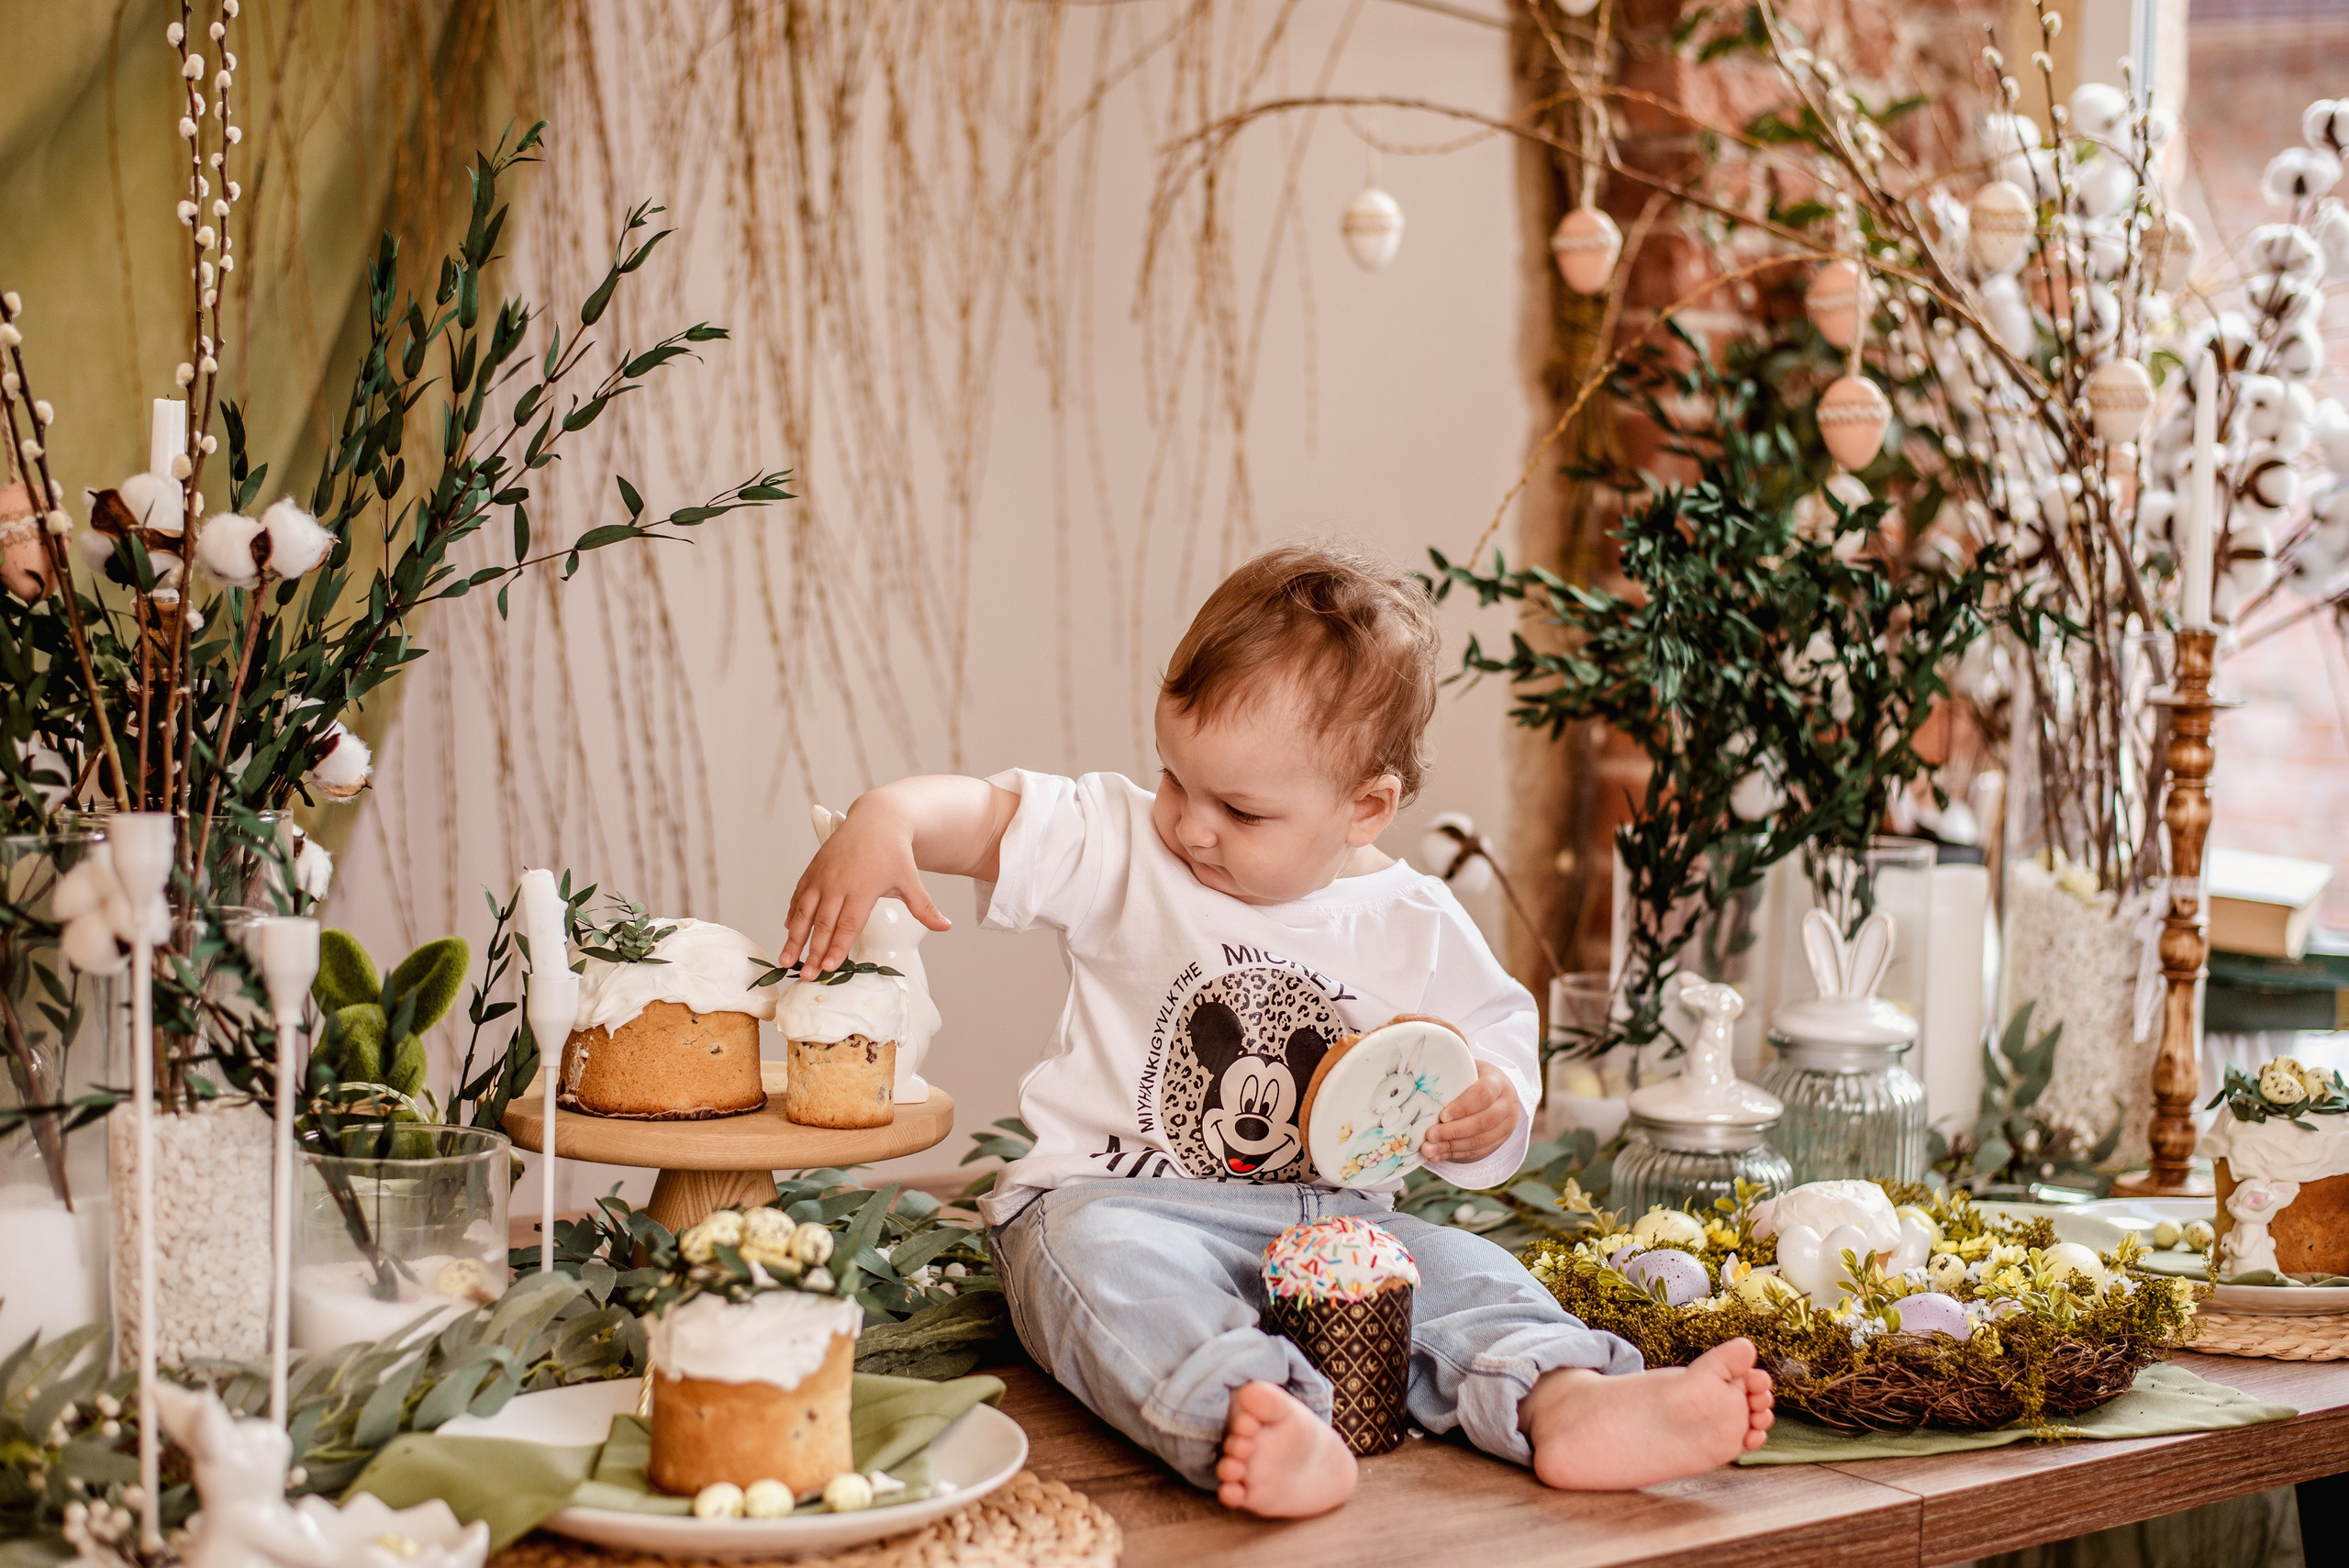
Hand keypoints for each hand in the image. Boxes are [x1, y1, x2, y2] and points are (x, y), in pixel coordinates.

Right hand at [782, 797, 950, 974]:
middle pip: (823, 924)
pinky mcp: (812, 870)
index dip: (838, 947)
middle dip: (814, 952)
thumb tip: (946, 927)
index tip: (830, 967)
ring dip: (794, 937)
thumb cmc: (894, 851)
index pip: (848, 924)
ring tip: (785, 960)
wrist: (876, 819)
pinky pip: (798, 896)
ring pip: (804, 912)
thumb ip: (924, 907)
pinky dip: (792, 914)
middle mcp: (838, 883)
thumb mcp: (910, 879)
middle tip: (808, 975)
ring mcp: (822, 876)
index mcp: (862, 888)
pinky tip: (787, 930)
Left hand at [1420, 1061, 1519, 1165]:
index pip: (1483, 1095)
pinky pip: (1478, 1152)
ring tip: (1428, 1150)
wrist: (1498, 1090)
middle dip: (1454, 1131)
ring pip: (1481, 1141)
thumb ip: (1452, 1069)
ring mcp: (1506, 1126)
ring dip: (1452, 1147)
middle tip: (1430, 1135)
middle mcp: (1507, 1106)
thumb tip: (1417, 1065)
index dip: (1463, 1107)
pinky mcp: (1499, 1142)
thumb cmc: (1473, 1077)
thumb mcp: (1468, 1068)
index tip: (1441, 1115)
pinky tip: (1436, 1155)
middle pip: (1483, 1122)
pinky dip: (1455, 1154)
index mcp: (1498, 1083)